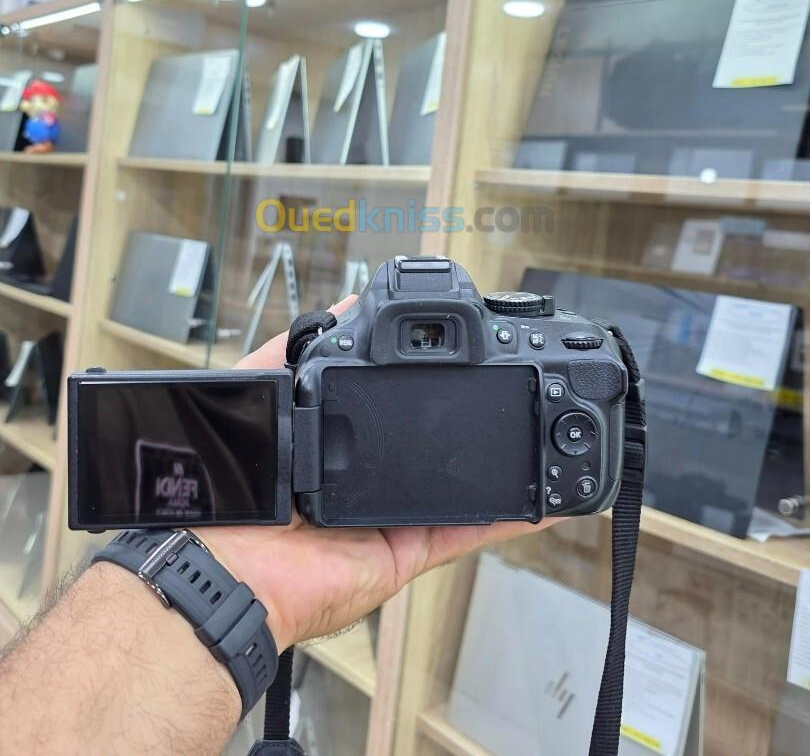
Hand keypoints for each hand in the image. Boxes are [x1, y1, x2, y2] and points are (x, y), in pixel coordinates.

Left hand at [199, 298, 557, 650]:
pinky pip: (462, 533)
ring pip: (456, 491)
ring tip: (537, 443)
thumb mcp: (256, 394)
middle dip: (464, 431)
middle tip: (507, 400)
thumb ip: (293, 349)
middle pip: (426, 452)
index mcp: (330, 447)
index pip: (386, 413)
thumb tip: (340, 307)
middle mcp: (364, 482)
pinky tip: (538, 500)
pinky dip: (504, 519)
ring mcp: (388, 519)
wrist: (225, 563)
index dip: (418, 394)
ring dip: (494, 472)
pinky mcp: (405, 552)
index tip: (454, 366)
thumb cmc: (230, 484)